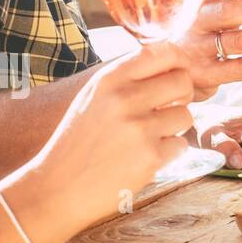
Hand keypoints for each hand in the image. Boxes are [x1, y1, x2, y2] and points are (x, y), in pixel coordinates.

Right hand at [8, 43, 194, 242]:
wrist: (55, 190)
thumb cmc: (79, 142)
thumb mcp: (95, 98)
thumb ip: (129, 79)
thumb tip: (175, 65)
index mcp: (110, 79)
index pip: (163, 52)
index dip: (180, 61)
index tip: (179, 73)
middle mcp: (124, 99)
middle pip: (183, 81)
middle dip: (183, 95)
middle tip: (168, 109)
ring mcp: (138, 128)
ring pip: (186, 115)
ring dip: (174, 128)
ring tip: (147, 138)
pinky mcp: (150, 157)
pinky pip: (180, 145)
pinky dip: (168, 153)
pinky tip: (142, 159)